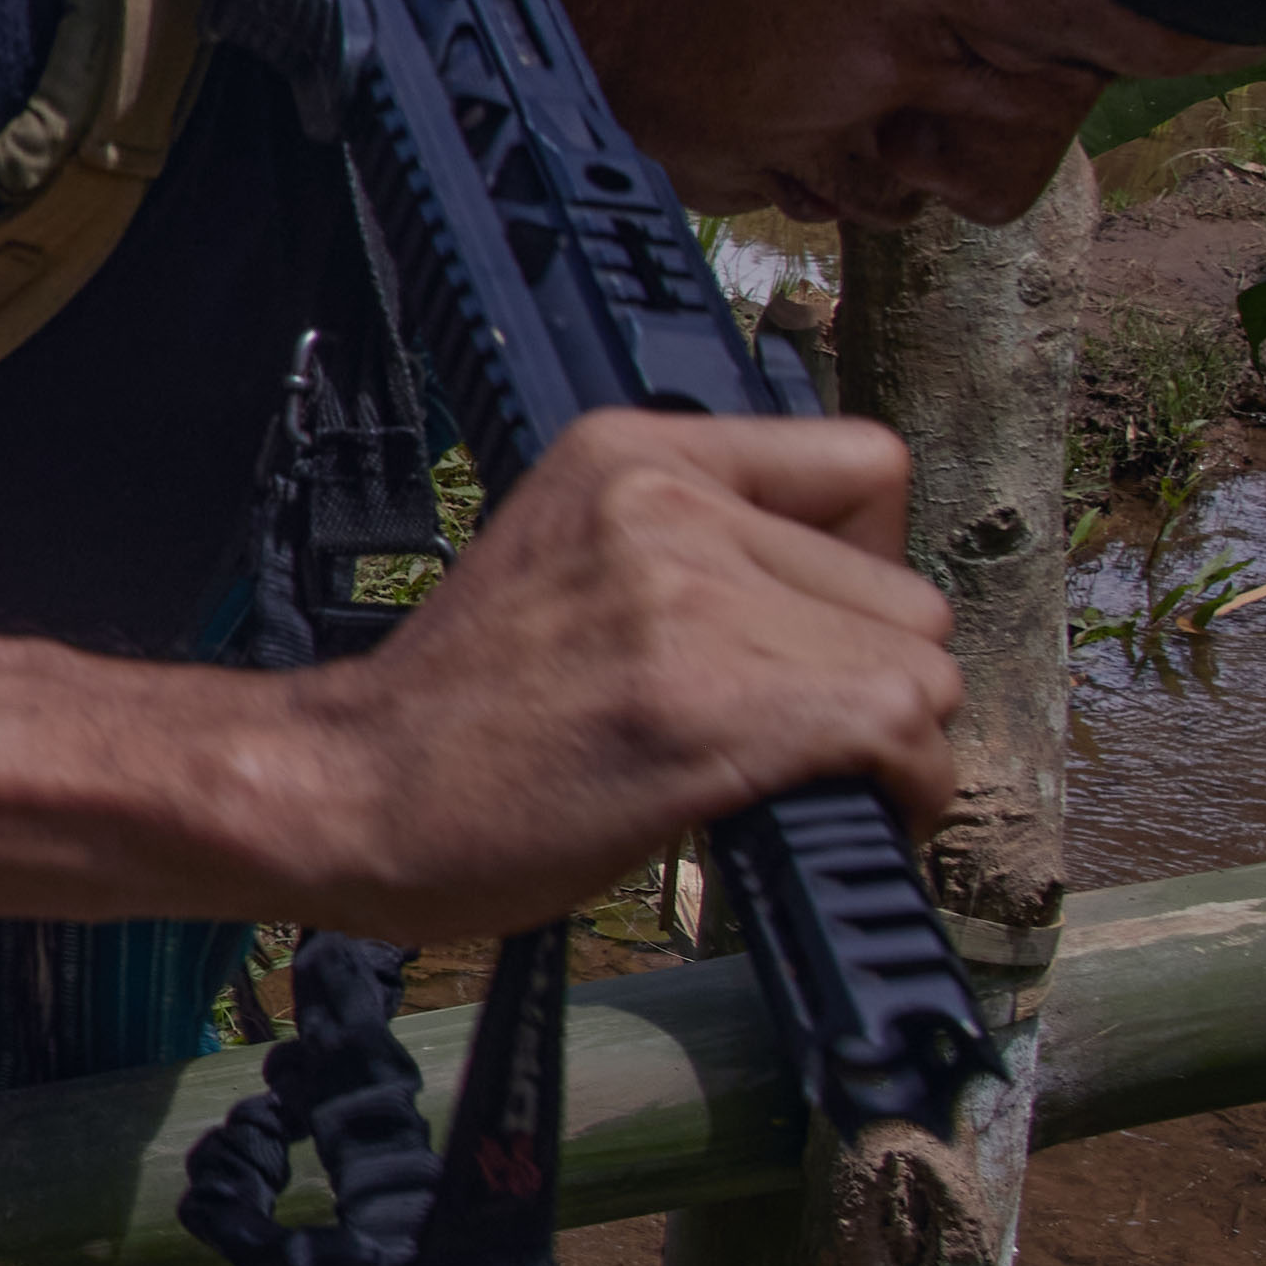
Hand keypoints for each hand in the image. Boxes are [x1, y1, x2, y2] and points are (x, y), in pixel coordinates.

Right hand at [259, 410, 964, 942]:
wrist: (347, 791)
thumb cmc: (456, 715)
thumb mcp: (568, 554)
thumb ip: (696, 543)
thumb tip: (846, 605)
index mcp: (630, 452)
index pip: (866, 469)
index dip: (865, 567)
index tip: (815, 636)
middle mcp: (669, 503)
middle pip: (906, 591)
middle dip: (873, 677)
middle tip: (794, 736)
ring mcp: (689, 602)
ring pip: (918, 671)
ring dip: (885, 746)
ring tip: (797, 779)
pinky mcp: (712, 709)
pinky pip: (901, 735)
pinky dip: (897, 794)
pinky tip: (831, 813)